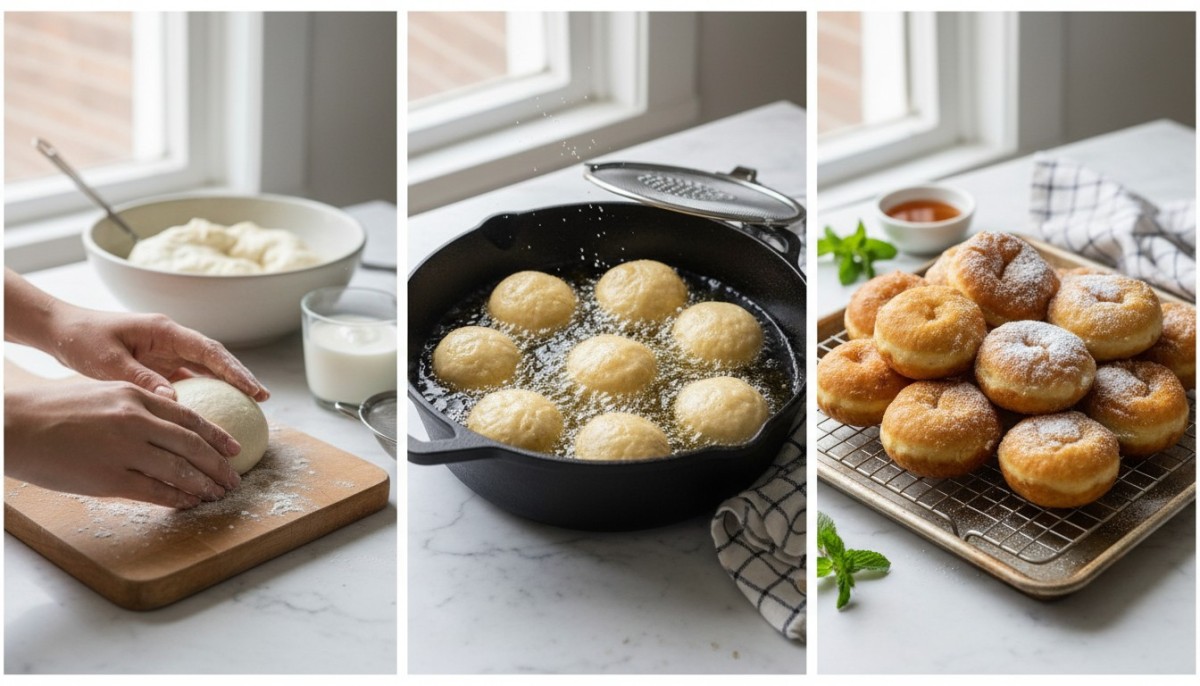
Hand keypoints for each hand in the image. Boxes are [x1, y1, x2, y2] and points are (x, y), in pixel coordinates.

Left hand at [4, 267, 267, 400]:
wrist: (60, 331)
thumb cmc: (81, 339)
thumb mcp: (108, 361)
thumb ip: (141, 379)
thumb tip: (174, 401)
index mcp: (164, 331)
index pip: (209, 351)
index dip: (235, 370)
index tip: (254, 389)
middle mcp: (171, 340)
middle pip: (215, 359)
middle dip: (240, 378)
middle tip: (263, 400)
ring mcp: (165, 353)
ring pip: (204, 370)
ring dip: (225, 387)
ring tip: (247, 408)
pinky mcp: (157, 366)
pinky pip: (187, 380)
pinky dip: (202, 394)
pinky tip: (212, 414)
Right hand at [4, 381, 243, 508]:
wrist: (13, 428)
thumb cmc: (52, 410)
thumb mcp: (101, 393)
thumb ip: (135, 404)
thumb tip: (165, 420)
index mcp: (134, 396)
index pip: (189, 417)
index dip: (216, 435)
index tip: (234, 447)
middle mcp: (135, 421)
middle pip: (192, 445)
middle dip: (218, 464)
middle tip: (234, 477)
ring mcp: (123, 450)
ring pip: (179, 470)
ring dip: (204, 485)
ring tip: (218, 494)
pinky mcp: (109, 479)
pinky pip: (154, 491)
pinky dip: (177, 498)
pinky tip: (189, 503)